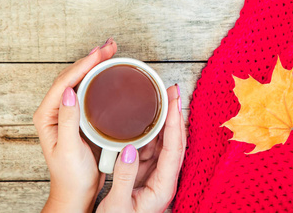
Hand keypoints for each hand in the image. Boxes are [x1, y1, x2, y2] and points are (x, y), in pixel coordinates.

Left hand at [33, 39, 116, 212]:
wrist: (77, 192)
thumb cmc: (71, 176)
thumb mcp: (69, 148)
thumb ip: (68, 120)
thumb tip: (70, 91)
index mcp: (47, 115)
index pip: (65, 82)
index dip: (83, 65)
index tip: (100, 54)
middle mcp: (56, 110)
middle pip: (73, 76)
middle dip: (91, 58)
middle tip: (110, 46)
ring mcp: (69, 112)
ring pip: (81, 80)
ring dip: (95, 64)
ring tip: (110, 52)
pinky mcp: (81, 116)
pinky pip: (89, 90)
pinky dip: (99, 77)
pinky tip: (109, 72)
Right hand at [97, 84, 185, 212]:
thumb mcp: (117, 204)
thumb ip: (125, 176)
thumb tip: (129, 148)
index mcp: (163, 186)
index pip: (174, 148)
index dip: (174, 123)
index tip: (173, 101)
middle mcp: (164, 178)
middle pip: (175, 140)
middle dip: (174, 114)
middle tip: (171, 91)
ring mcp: (156, 174)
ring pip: (164, 141)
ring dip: (164, 119)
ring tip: (161, 97)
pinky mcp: (145, 173)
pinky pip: (152, 147)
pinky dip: (151, 130)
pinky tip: (146, 117)